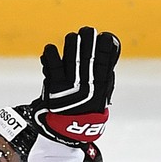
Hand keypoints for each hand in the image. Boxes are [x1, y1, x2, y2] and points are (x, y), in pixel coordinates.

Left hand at [31, 27, 120, 146]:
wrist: (70, 130)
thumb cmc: (88, 108)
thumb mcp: (103, 91)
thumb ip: (106, 71)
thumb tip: (110, 46)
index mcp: (102, 84)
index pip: (106, 57)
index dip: (104, 43)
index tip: (102, 36)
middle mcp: (88, 83)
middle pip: (88, 52)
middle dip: (88, 37)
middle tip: (86, 31)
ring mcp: (71, 85)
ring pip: (72, 54)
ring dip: (72, 42)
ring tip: (72, 39)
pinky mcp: (56, 87)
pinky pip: (53, 64)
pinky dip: (51, 53)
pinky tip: (50, 50)